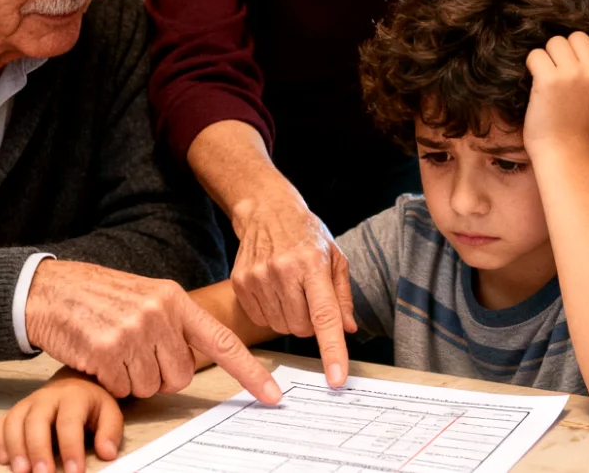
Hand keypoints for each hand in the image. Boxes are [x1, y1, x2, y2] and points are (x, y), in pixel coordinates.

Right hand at [0, 369, 121, 472]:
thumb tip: (107, 453)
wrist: (74, 382)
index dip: (71, 449)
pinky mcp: (15, 411)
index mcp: (73, 397)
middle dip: (38, 450)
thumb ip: (110, 432)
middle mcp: (46, 397)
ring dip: (15, 448)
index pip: (69, 423)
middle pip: (36, 421)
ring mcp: (27, 403)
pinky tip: (5, 460)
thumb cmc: (91, 404)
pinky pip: (0, 423)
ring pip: (14, 422)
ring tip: (21, 471)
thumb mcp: (109, 413)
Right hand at [24, 259, 280, 403]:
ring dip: (132, 379)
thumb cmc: (100, 297)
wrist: (50, 290)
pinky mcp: (107, 351)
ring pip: (152, 387)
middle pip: (181, 376)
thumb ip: (174, 323)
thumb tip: (195, 358)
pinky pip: (122, 389)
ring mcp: (133, 332)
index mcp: (174, 299)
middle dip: (160, 375)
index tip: (273, 396)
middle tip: (136, 353)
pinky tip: (97, 356)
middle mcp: (159, 314)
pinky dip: (110, 382)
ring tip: (114, 350)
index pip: (222, 341)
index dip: (250, 372)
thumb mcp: (146, 296)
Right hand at [228, 193, 355, 386]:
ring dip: (291, 319)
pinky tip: (274, 290)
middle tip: (309, 298)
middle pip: (303, 328)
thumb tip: (347, 330)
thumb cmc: (306, 234)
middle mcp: (283, 271)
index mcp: (313, 264)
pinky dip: (273, 313)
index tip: (336, 378)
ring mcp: (258, 277)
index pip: (325, 317)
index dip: (332, 350)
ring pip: (282, 327)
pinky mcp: (241, 283)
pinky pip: (262, 320)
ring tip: (291, 291)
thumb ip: (343, 296)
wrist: (267, 210)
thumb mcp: (335, 257)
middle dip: (311, 323)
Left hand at [521, 32, 588, 160]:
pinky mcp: (548, 80)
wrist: (565, 155)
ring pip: (555, 42)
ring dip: (548, 56)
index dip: (585, 50)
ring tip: (546, 76)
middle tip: (558, 70)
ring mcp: (571, 74)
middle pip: (576, 37)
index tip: (575, 66)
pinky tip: (535, 80)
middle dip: (565, 50)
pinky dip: (532, 64)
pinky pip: (536, 54)